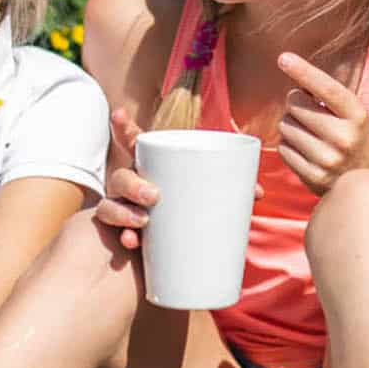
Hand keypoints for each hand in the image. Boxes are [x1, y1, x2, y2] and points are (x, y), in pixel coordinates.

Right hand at [94, 107, 263, 248]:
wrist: (185, 253)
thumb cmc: (194, 211)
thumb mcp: (210, 195)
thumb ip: (232, 189)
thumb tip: (258, 192)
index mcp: (152, 167)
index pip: (134, 144)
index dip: (124, 128)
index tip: (119, 114)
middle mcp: (132, 186)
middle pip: (122, 176)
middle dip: (133, 182)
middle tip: (154, 195)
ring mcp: (124, 210)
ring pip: (111, 204)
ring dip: (124, 210)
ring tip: (144, 220)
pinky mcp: (125, 234)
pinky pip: (116, 233)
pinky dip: (124, 236)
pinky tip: (131, 241)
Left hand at [274, 52, 368, 195]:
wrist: (363, 181)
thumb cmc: (352, 137)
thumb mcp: (351, 113)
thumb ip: (327, 95)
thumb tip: (293, 74)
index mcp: (356, 115)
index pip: (326, 88)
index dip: (303, 71)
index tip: (283, 58)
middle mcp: (344, 137)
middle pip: (295, 104)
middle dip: (295, 103)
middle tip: (308, 112)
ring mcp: (328, 159)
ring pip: (285, 126)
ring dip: (291, 125)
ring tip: (309, 134)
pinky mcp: (312, 176)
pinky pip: (283, 148)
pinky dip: (289, 145)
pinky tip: (305, 151)